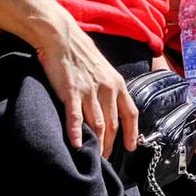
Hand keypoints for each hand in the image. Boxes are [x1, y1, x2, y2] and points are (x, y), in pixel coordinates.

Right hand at [36, 13, 137, 154]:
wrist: (63, 38)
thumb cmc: (82, 55)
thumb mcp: (104, 71)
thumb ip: (109, 89)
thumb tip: (111, 108)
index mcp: (118, 84)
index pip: (131, 113)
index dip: (132, 132)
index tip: (131, 147)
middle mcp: (107, 89)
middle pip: (113, 124)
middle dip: (111, 143)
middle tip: (106, 158)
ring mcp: (90, 91)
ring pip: (98, 124)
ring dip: (98, 143)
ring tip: (95, 157)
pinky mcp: (71, 91)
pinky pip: (76, 116)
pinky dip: (77, 132)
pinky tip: (77, 145)